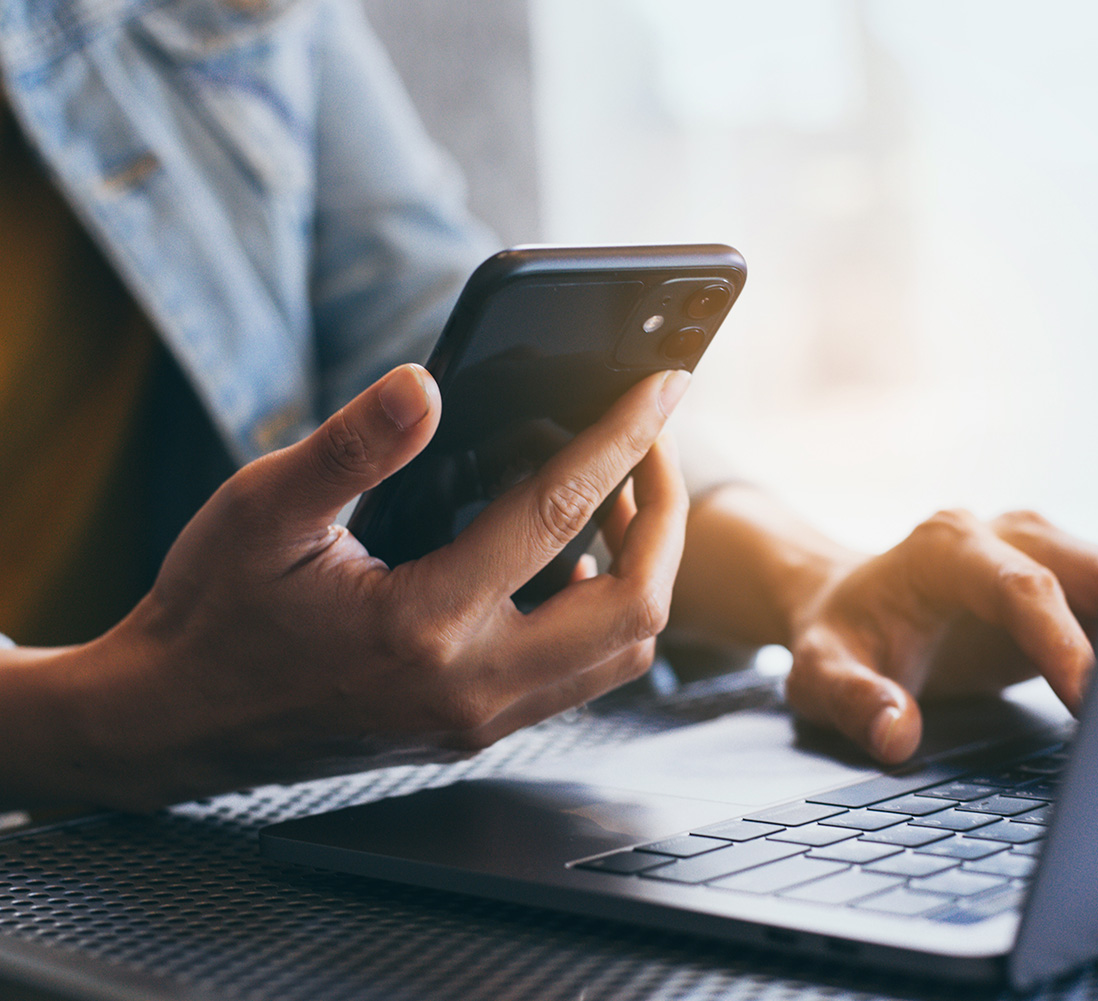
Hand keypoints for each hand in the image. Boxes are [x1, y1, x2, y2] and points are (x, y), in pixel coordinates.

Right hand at [19, 364, 689, 808]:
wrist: (175, 722)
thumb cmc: (212, 611)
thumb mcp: (261, 511)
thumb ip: (351, 446)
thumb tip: (426, 383)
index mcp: (421, 623)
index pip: (556, 514)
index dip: (620, 439)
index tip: (662, 385)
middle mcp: (469, 685)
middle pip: (633, 605)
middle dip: (666, 516)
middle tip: (652, 444)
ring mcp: (480, 720)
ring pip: (622, 652)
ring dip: (645, 570)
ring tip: (624, 497)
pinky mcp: (475, 730)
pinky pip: (582, 676)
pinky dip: (606, 614)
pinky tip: (575, 565)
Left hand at [670, 487, 1097, 765]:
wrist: (848, 608)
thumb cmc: (840, 637)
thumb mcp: (820, 673)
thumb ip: (853, 700)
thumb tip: (897, 734)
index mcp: (944, 549)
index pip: (1019, 587)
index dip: (1059, 639)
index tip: (1088, 696)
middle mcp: (1000, 537)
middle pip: (1090, 573)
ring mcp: (1037, 555)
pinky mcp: (1062, 586)